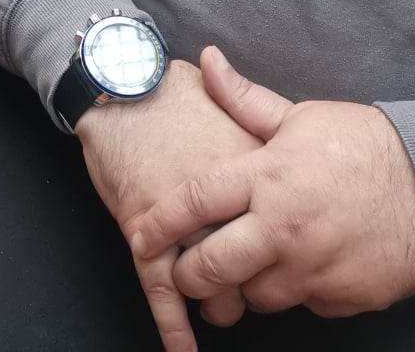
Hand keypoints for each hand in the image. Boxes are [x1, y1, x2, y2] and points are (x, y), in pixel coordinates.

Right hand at [77, 59, 264, 350]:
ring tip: (220, 307)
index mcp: (254, 174)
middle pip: (256, 268)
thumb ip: (263, 136)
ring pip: (215, 288)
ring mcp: (186, 222)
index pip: (282, 232)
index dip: (285, 253)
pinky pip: (165, 292)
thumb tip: (291, 149)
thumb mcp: (233, 111)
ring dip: (217, 303)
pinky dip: (174, 327)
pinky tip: (184, 350)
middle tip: (254, 285)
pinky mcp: (147, 233)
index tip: (291, 259)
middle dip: (254, 285)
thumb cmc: (176, 94)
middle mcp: (227, 205)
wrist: (123, 88)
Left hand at [130, 47, 414, 319]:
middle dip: (191, 274)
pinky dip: (297, 291)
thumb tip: (208, 61)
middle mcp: (284, 228)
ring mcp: (314, 269)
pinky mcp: (342, 298)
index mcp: (267, 178)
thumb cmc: (366, 146)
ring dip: (248, 283)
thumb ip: (245, 100)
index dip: (159, 224)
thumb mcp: (301, 116)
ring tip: (258, 258)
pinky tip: (307, 264)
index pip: (194, 203)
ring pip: (254, 296)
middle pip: (210, 269)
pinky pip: (302, 305)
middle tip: (190, 268)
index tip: (139, 236)